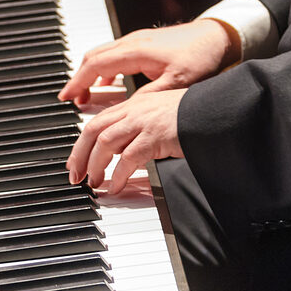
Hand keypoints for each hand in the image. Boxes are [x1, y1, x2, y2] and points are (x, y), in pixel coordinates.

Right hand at [58, 20, 235, 104]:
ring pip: (102, 54)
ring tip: (86, 95)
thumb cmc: (201, 57)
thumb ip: (150, 97)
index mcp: (136, 51)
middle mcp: (132, 42)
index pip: (96, 66)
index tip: (66, 97)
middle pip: (93, 58)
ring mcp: (137, 40)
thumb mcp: (177, 83)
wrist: (218, 36)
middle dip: (79, 78)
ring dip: (90, 73)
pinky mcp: (144, 43)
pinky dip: (104, 69)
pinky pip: (114, 54)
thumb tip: (127, 112)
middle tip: (72, 99)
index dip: (78, 82)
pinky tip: (109, 84)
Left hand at [67, 88, 185, 192]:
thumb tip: (120, 152)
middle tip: (76, 175)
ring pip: (106, 142)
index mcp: (134, 104)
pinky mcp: (155, 136)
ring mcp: (144, 121)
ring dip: (96, 165)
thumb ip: (139, 128)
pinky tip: (117, 186)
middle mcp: (135, 110)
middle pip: (94, 130)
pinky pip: (128, 158)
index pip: (98, 121)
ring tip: (95, 183)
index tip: (76, 161)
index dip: (82, 143)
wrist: (214, 110)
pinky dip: (119, 175)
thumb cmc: (192, 115)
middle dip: (80, 155)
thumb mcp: (159, 115)